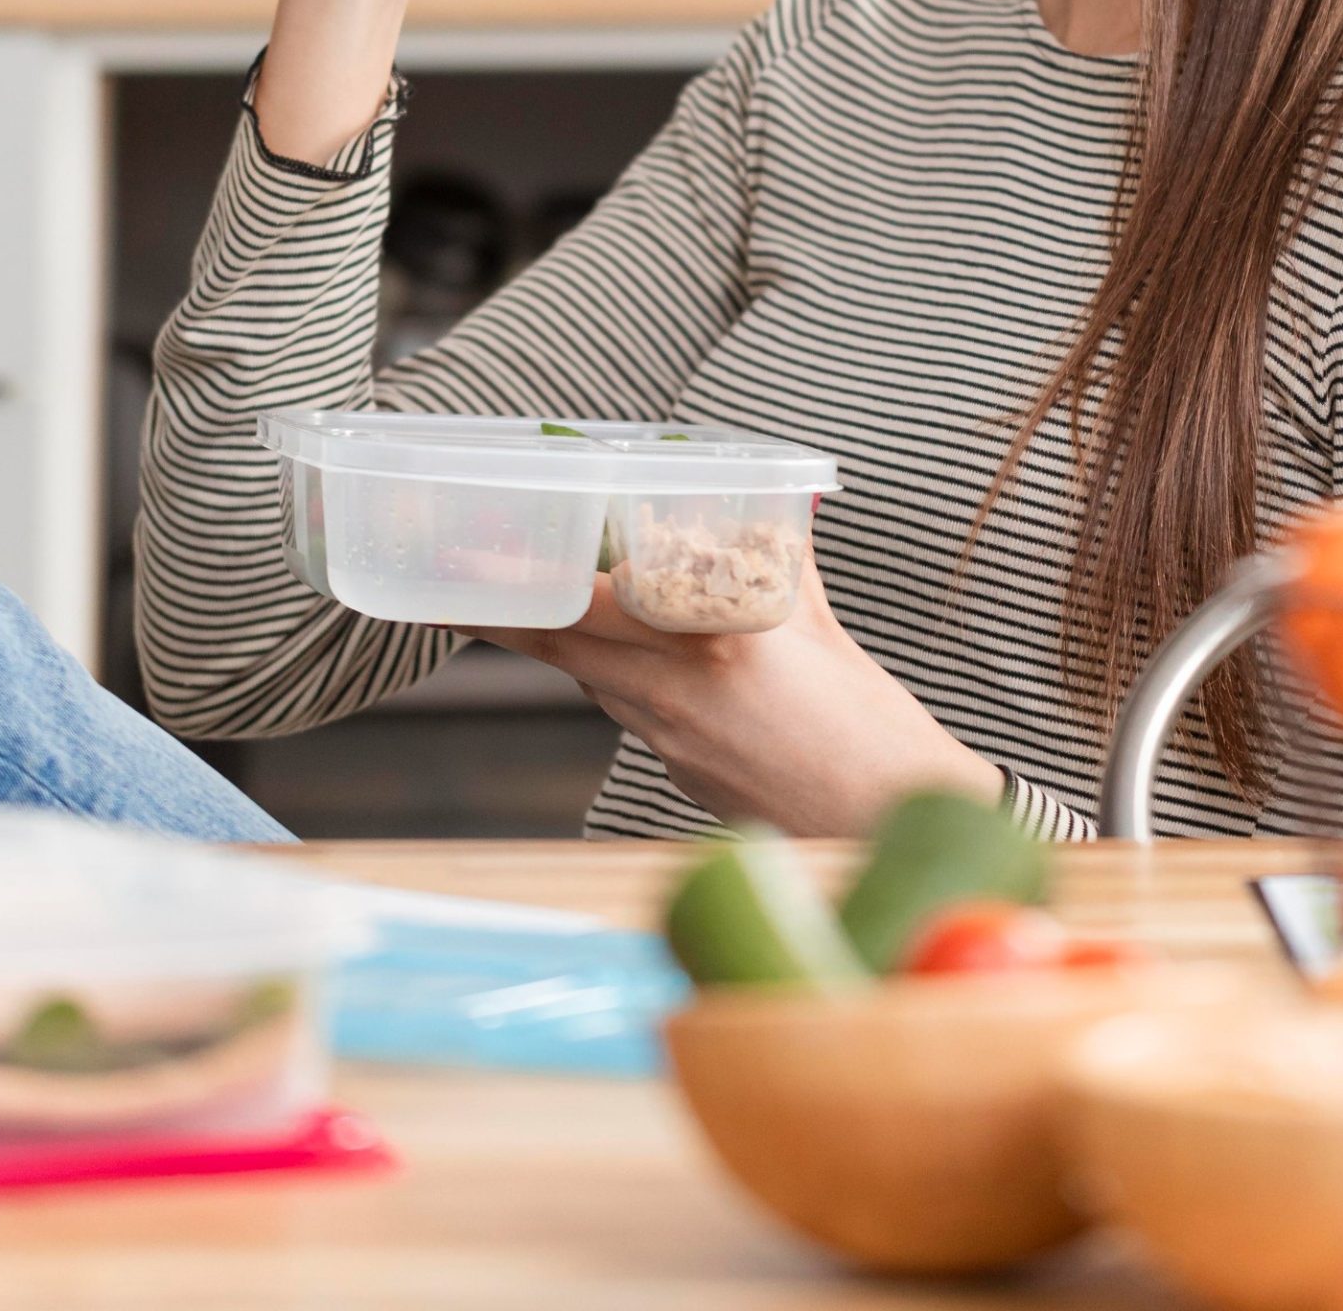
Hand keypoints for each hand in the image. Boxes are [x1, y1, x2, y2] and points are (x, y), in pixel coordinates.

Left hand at [486, 563, 999, 834]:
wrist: (890, 827)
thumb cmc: (873, 730)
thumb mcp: (824, 627)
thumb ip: (784, 564)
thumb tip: (767, 514)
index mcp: (715, 638)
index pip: (588, 605)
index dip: (519, 587)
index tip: (467, 565)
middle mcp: (676, 691)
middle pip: (561, 647)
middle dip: (502, 612)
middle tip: (452, 580)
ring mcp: (670, 743)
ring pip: (592, 678)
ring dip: (556, 642)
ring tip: (519, 601)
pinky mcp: (679, 775)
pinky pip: (631, 711)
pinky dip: (617, 678)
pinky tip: (625, 659)